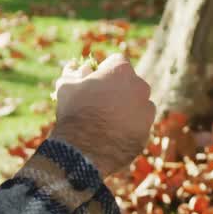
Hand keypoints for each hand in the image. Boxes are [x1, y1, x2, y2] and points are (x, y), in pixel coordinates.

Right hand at [49, 53, 155, 175]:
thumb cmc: (73, 112)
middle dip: (118, 90)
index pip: (116, 62)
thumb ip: (74, 72)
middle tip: (101, 103)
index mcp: (121, 70)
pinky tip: (113, 136)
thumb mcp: (66, 86)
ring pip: (139, 105)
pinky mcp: (146, 133)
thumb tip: (78, 66)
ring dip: (127, 109)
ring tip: (107, 122)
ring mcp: (146, 111)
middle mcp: (140, 87)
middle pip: (131, 84)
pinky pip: (139, 127)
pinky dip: (129, 129)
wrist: (83, 151)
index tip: (95, 82)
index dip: (104, 71)